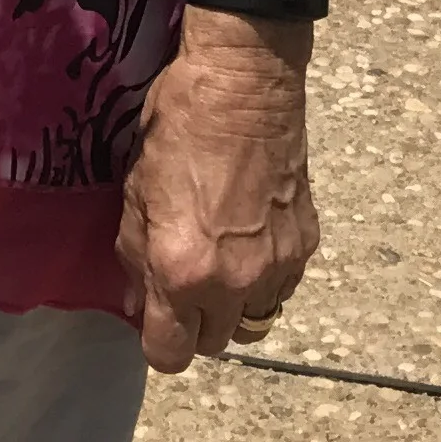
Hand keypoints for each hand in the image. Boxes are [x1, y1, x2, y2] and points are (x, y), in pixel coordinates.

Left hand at [115, 12, 319, 372]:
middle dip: (194, 323)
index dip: (159, 340)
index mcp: (183, 270)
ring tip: (218, 265)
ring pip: (254, 322)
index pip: (172, 353)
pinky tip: (248, 240)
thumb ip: (135, 255)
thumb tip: (138, 302)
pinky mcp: (305, 247)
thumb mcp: (135, 190)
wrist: (244, 88)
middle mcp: (235, 283)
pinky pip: (281, 288)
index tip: (153, 316)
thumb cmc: (177, 128)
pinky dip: (263, 279)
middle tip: (182, 283)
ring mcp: (277, 268)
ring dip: (233, 307)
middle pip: (215, 344)